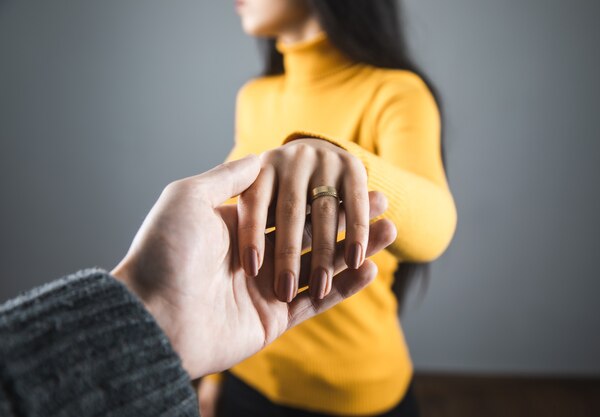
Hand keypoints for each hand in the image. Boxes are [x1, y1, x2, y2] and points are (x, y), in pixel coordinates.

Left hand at [111, 155, 395, 378]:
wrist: (151, 316)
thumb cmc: (165, 251)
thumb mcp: (189, 198)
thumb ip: (230, 177)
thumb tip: (259, 157)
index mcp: (237, 227)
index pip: (292, 206)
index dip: (324, 193)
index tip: (354, 179)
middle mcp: (254, 256)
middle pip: (313, 233)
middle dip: (349, 218)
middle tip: (384, 204)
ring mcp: (265, 288)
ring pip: (321, 265)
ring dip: (356, 248)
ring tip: (389, 231)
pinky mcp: (273, 319)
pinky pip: (316, 300)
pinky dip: (345, 286)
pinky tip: (370, 267)